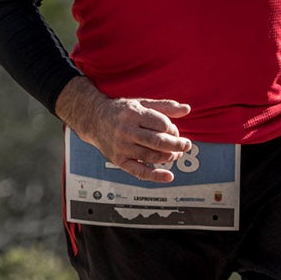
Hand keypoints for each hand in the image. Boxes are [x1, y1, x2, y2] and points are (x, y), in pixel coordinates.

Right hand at [56, 78, 194, 182]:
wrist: (94, 120)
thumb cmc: (121, 111)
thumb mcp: (141, 103)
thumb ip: (165, 106)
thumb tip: (187, 109)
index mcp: (133, 114)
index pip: (161, 124)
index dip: (173, 129)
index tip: (175, 131)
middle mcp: (126, 131)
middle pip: (158, 141)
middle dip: (176, 144)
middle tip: (186, 145)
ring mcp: (122, 147)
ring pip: (151, 156)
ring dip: (168, 157)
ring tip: (176, 154)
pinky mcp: (119, 160)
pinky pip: (139, 171)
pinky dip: (155, 176)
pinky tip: (169, 176)